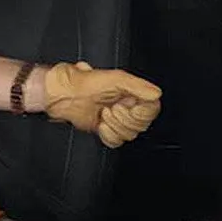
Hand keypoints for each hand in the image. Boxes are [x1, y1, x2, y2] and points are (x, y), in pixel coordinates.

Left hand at [43, 62, 161, 147]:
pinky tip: (101, 125)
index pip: (152, 109)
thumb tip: (156, 94)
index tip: (128, 106)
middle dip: (124, 118)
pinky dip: (108, 135)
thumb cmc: (85, 82)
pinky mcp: (107, 130)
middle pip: (141, 124)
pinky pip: (117, 141)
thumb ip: (138, 86)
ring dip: (115, 126)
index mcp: (133, 93)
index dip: (142, 112)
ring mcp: (117, 119)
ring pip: (129, 134)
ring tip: (104, 114)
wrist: (65, 95)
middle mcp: (127, 106)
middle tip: (111, 108)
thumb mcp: (116, 78)